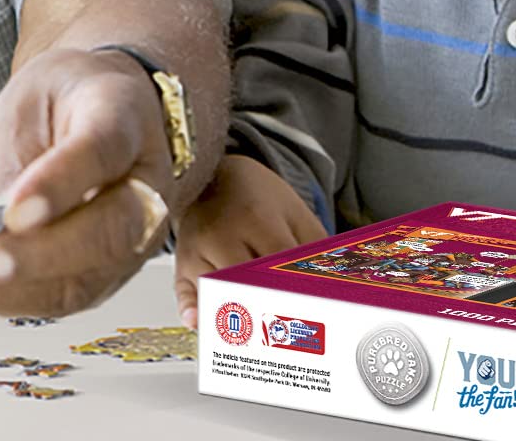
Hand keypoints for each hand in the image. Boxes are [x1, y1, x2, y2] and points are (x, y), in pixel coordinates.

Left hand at [0, 47, 175, 316]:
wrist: (104, 109)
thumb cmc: (68, 101)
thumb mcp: (38, 97)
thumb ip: (25, 154)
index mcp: (126, 120)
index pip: (102, 153)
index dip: (59, 184)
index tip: (14, 211)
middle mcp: (145, 184)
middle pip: (109, 232)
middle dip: (38, 257)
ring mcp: (134, 236)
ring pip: (86, 279)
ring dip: (12, 290)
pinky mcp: (107, 271)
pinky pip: (62, 297)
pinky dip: (7, 299)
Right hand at [171, 154, 328, 324]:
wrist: (214, 175)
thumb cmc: (258, 198)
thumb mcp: (295, 213)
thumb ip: (314, 249)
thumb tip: (333, 288)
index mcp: (256, 217)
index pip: (278, 265)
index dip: (297, 292)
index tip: (316, 315)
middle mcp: (220, 234)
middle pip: (245, 283)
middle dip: (269, 310)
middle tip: (293, 335)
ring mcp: (196, 249)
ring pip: (215, 292)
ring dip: (236, 318)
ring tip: (261, 341)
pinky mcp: (181, 262)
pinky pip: (184, 292)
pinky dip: (192, 310)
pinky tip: (200, 325)